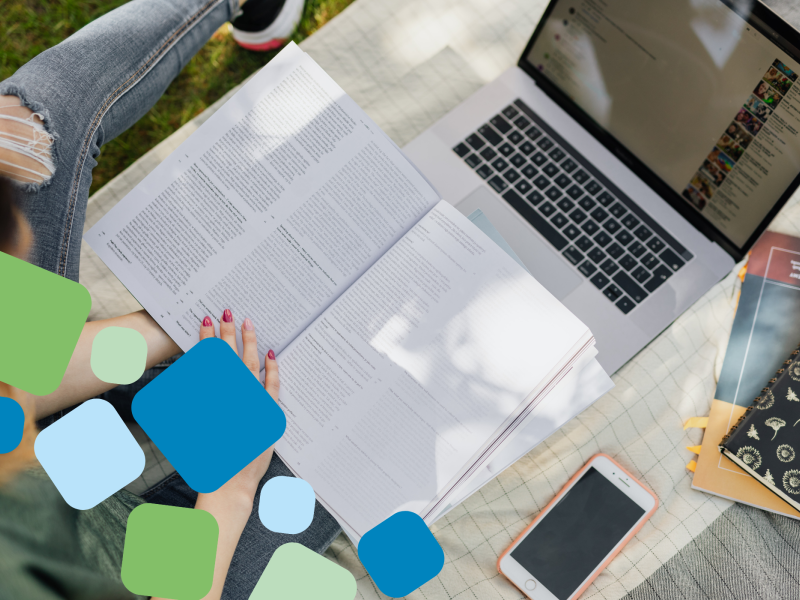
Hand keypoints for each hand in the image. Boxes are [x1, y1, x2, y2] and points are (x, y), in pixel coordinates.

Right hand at [198, 309, 278, 501]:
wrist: (227, 483)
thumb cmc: (209, 458)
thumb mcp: (196, 427)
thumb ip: (199, 399)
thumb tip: (202, 373)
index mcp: (212, 399)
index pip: (210, 361)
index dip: (208, 341)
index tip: (206, 322)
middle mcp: (229, 399)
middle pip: (228, 358)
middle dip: (227, 334)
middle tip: (226, 313)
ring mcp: (248, 406)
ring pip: (248, 367)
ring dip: (248, 344)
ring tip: (247, 324)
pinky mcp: (265, 415)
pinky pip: (270, 387)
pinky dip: (271, 370)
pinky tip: (270, 354)